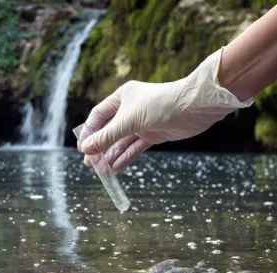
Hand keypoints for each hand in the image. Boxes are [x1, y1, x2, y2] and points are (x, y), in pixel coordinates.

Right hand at [79, 48, 253, 171]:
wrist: (193, 107)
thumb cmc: (159, 105)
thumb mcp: (128, 121)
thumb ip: (107, 136)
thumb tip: (86, 149)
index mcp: (121, 98)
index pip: (98, 116)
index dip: (89, 132)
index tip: (83, 149)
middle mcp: (130, 110)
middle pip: (109, 130)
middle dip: (100, 147)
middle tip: (91, 164)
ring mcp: (142, 123)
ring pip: (122, 141)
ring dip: (112, 155)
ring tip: (103, 171)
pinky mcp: (153, 134)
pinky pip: (135, 147)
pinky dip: (126, 157)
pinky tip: (116, 168)